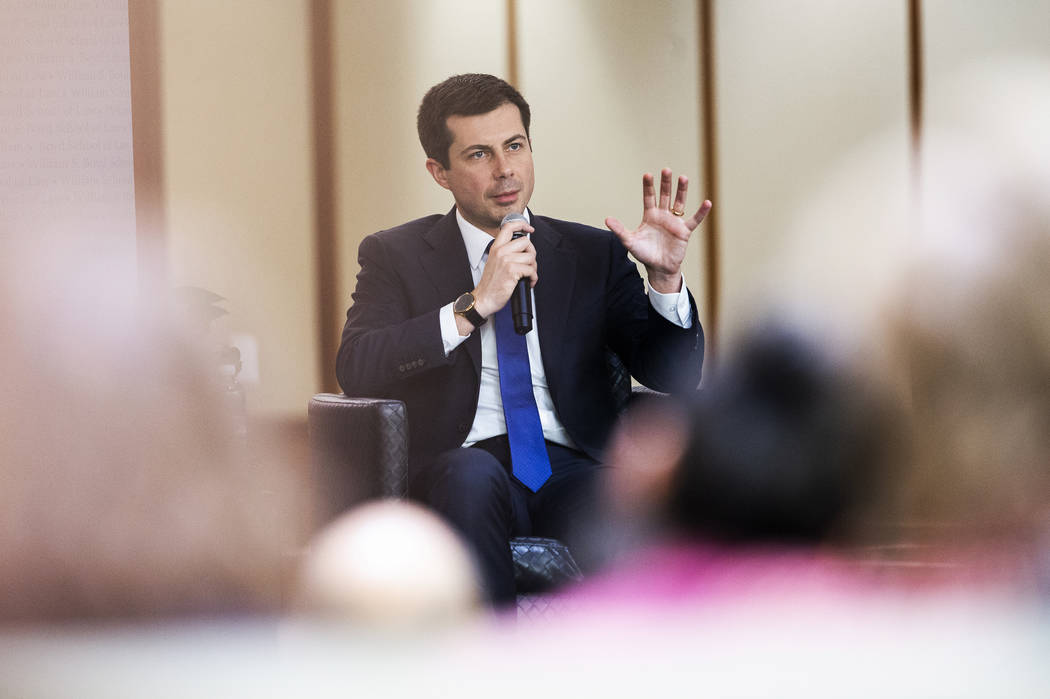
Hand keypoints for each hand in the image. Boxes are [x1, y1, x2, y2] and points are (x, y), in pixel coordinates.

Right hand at [472, 216, 536, 318]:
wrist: (484, 298)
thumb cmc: (491, 283)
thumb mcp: (494, 262)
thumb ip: (505, 252)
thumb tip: (523, 249)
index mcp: (496, 247)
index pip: (508, 227)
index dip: (522, 224)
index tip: (529, 228)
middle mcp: (501, 252)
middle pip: (525, 242)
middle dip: (532, 253)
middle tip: (529, 263)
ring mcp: (506, 261)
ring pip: (531, 257)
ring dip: (533, 268)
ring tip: (528, 275)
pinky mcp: (512, 271)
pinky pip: (531, 270)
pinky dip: (533, 278)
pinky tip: (528, 282)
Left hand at [605, 168, 712, 292]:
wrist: (659, 268)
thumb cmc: (644, 254)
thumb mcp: (630, 241)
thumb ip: (619, 230)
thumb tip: (606, 219)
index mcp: (650, 215)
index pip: (649, 197)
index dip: (648, 186)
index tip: (647, 175)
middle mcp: (663, 215)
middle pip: (665, 195)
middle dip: (665, 183)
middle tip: (667, 170)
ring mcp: (674, 222)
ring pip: (679, 202)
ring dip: (681, 191)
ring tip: (683, 178)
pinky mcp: (684, 231)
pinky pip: (694, 220)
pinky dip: (701, 212)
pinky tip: (707, 202)